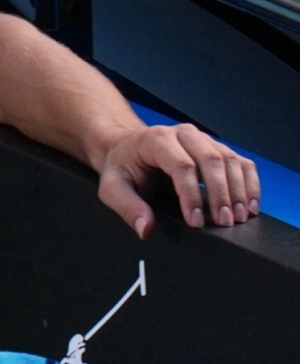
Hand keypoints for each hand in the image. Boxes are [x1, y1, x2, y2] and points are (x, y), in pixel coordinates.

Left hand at [97, 122, 260, 237]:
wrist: (127, 148)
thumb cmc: (121, 167)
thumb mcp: (112, 188)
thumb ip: (127, 207)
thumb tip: (146, 229)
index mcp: (156, 140)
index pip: (181, 166)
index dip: (191, 195)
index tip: (196, 221)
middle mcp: (183, 134)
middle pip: (211, 161)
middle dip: (220, 194)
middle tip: (224, 222)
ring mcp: (203, 139)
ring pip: (230, 160)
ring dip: (239, 190)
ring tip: (239, 217)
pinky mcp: (216, 147)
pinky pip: (240, 161)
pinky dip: (249, 182)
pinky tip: (250, 204)